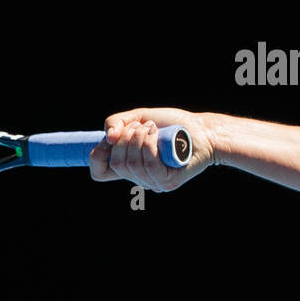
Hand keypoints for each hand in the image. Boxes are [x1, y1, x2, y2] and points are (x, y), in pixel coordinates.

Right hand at [87, 107, 214, 191]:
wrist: (202, 130)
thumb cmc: (173, 124)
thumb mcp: (139, 117)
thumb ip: (118, 122)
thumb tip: (108, 137)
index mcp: (129, 165)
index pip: (99, 173)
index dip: (97, 156)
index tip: (110, 138)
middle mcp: (140, 177)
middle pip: (116, 163)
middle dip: (125, 137)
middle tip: (143, 126)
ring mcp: (154, 182)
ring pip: (131, 164)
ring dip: (139, 138)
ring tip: (153, 128)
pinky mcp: (168, 181)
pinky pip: (148, 164)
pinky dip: (149, 144)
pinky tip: (157, 135)